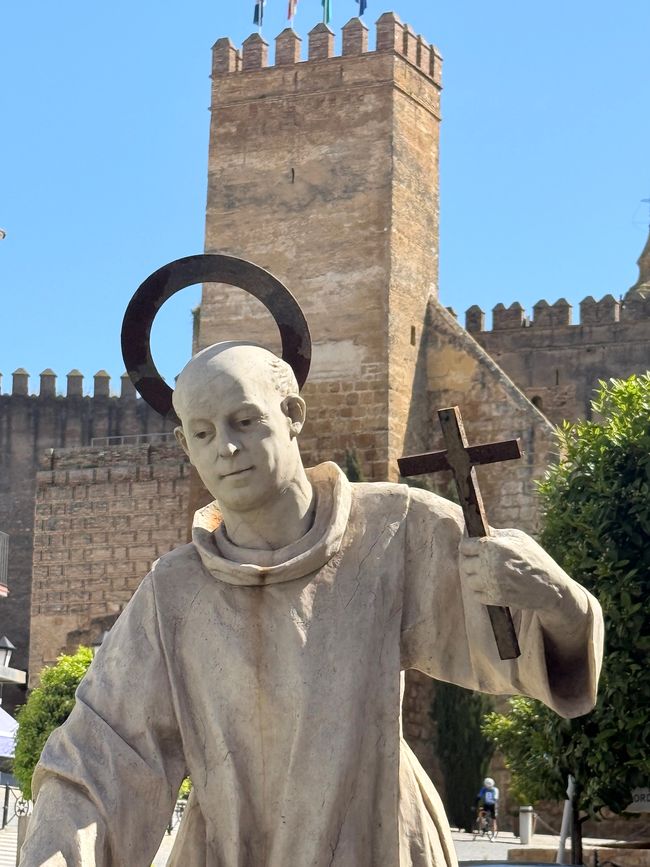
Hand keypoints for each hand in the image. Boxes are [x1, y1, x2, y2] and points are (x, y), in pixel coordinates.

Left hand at [459, 529, 586, 616]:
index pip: (464, 545)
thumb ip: (494, 534)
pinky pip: (476, 594)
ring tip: (490, 573)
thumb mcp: (517, 538)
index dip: (468, 546)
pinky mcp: (494, 598)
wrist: (551, 587)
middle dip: (471, 561)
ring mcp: (491, 583)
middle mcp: (489, 564)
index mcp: (493, 546)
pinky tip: (493, 584)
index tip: (472, 548)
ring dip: (476, 577)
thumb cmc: (534, 558)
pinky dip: (481, 590)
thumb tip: (473, 527)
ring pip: (468, 579)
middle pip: (464, 563)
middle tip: (482, 561)